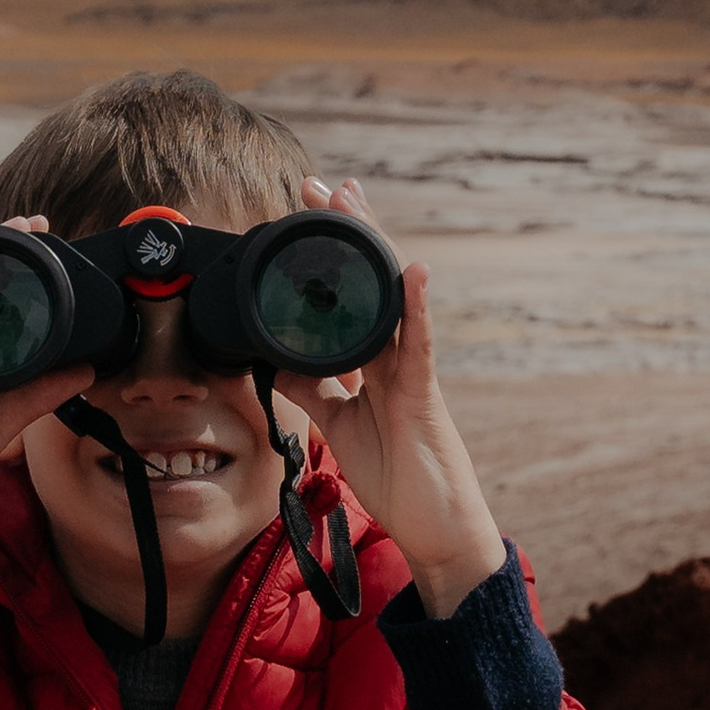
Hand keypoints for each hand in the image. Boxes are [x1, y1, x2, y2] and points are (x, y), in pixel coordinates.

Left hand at [294, 176, 505, 619]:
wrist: (433, 525)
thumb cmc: (396, 476)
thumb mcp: (339, 426)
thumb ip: (313, 390)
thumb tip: (277, 359)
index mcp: (374, 361)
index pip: (349, 293)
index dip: (329, 253)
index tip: (304, 210)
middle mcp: (395, 355)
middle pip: (370, 279)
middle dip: (347, 230)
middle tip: (319, 183)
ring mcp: (412, 370)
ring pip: (392, 296)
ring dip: (374, 246)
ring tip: (355, 200)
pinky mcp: (425, 394)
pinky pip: (420, 345)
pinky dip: (416, 306)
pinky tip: (413, 270)